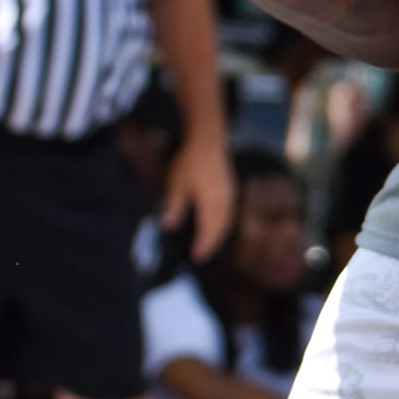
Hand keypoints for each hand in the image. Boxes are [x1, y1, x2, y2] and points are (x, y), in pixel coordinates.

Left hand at [164, 132, 234, 259]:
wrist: (207, 140)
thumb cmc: (189, 162)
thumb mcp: (176, 184)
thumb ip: (174, 206)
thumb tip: (168, 226)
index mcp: (210, 202)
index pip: (208, 230)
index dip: (203, 245)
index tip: (196, 257)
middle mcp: (223, 201)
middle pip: (219, 228)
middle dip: (211, 244)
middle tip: (202, 255)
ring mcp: (228, 194)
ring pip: (226, 221)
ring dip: (218, 235)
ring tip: (209, 244)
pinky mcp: (230, 188)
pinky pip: (228, 212)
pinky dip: (222, 223)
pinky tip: (216, 224)